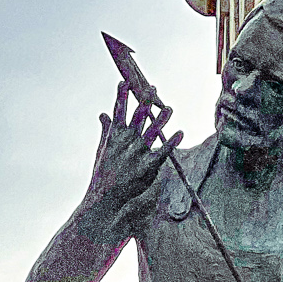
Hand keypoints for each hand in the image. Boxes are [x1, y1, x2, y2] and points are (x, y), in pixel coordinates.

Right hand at [85, 79, 182, 233]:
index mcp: (115, 136)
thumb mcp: (102, 149)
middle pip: (139, 115)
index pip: (119, 110)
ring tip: (170, 108)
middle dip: (146, 101)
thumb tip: (103, 114)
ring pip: (153, 130)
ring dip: (162, 118)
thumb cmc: (103, 175)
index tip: (125, 82)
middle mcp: (127, 141)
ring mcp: (138, 153)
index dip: (122, 95)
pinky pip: (163, 151)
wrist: (105, 200)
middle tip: (153, 88)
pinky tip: (180, 133)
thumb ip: (106, 129)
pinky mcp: (148, 166)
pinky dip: (172, 141)